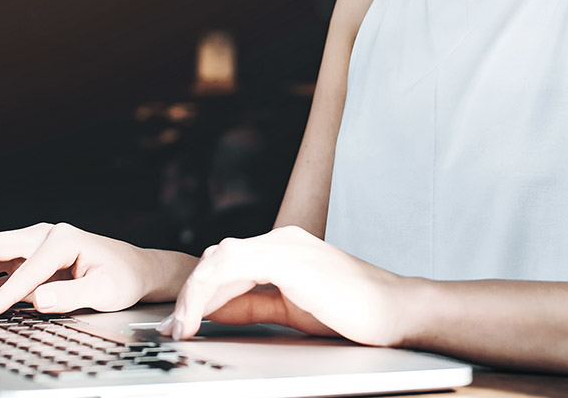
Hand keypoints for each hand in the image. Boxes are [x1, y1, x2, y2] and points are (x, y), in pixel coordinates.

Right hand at [0, 222, 154, 319]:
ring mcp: (32, 246)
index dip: (2, 294)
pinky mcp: (27, 260)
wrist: (134, 270)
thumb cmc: (123, 277)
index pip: (23, 267)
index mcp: (63, 238)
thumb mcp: (106, 290)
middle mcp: (43, 235)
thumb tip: (39, 299)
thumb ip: (73, 295)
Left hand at [163, 225, 412, 346]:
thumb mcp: (290, 310)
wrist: (394, 311)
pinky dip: (208, 290)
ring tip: (181, 327)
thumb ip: (253, 305)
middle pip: (218, 258)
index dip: (199, 292)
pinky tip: (199, 315)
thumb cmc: (352, 312)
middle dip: (190, 294)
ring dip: (193, 295)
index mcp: (283, 249)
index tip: (181, 323)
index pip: (228, 263)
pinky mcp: (287, 258)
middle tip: (173, 329)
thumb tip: (214, 311)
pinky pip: (233, 264)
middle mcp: (281, 239)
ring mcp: (284, 245)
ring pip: (219, 259)